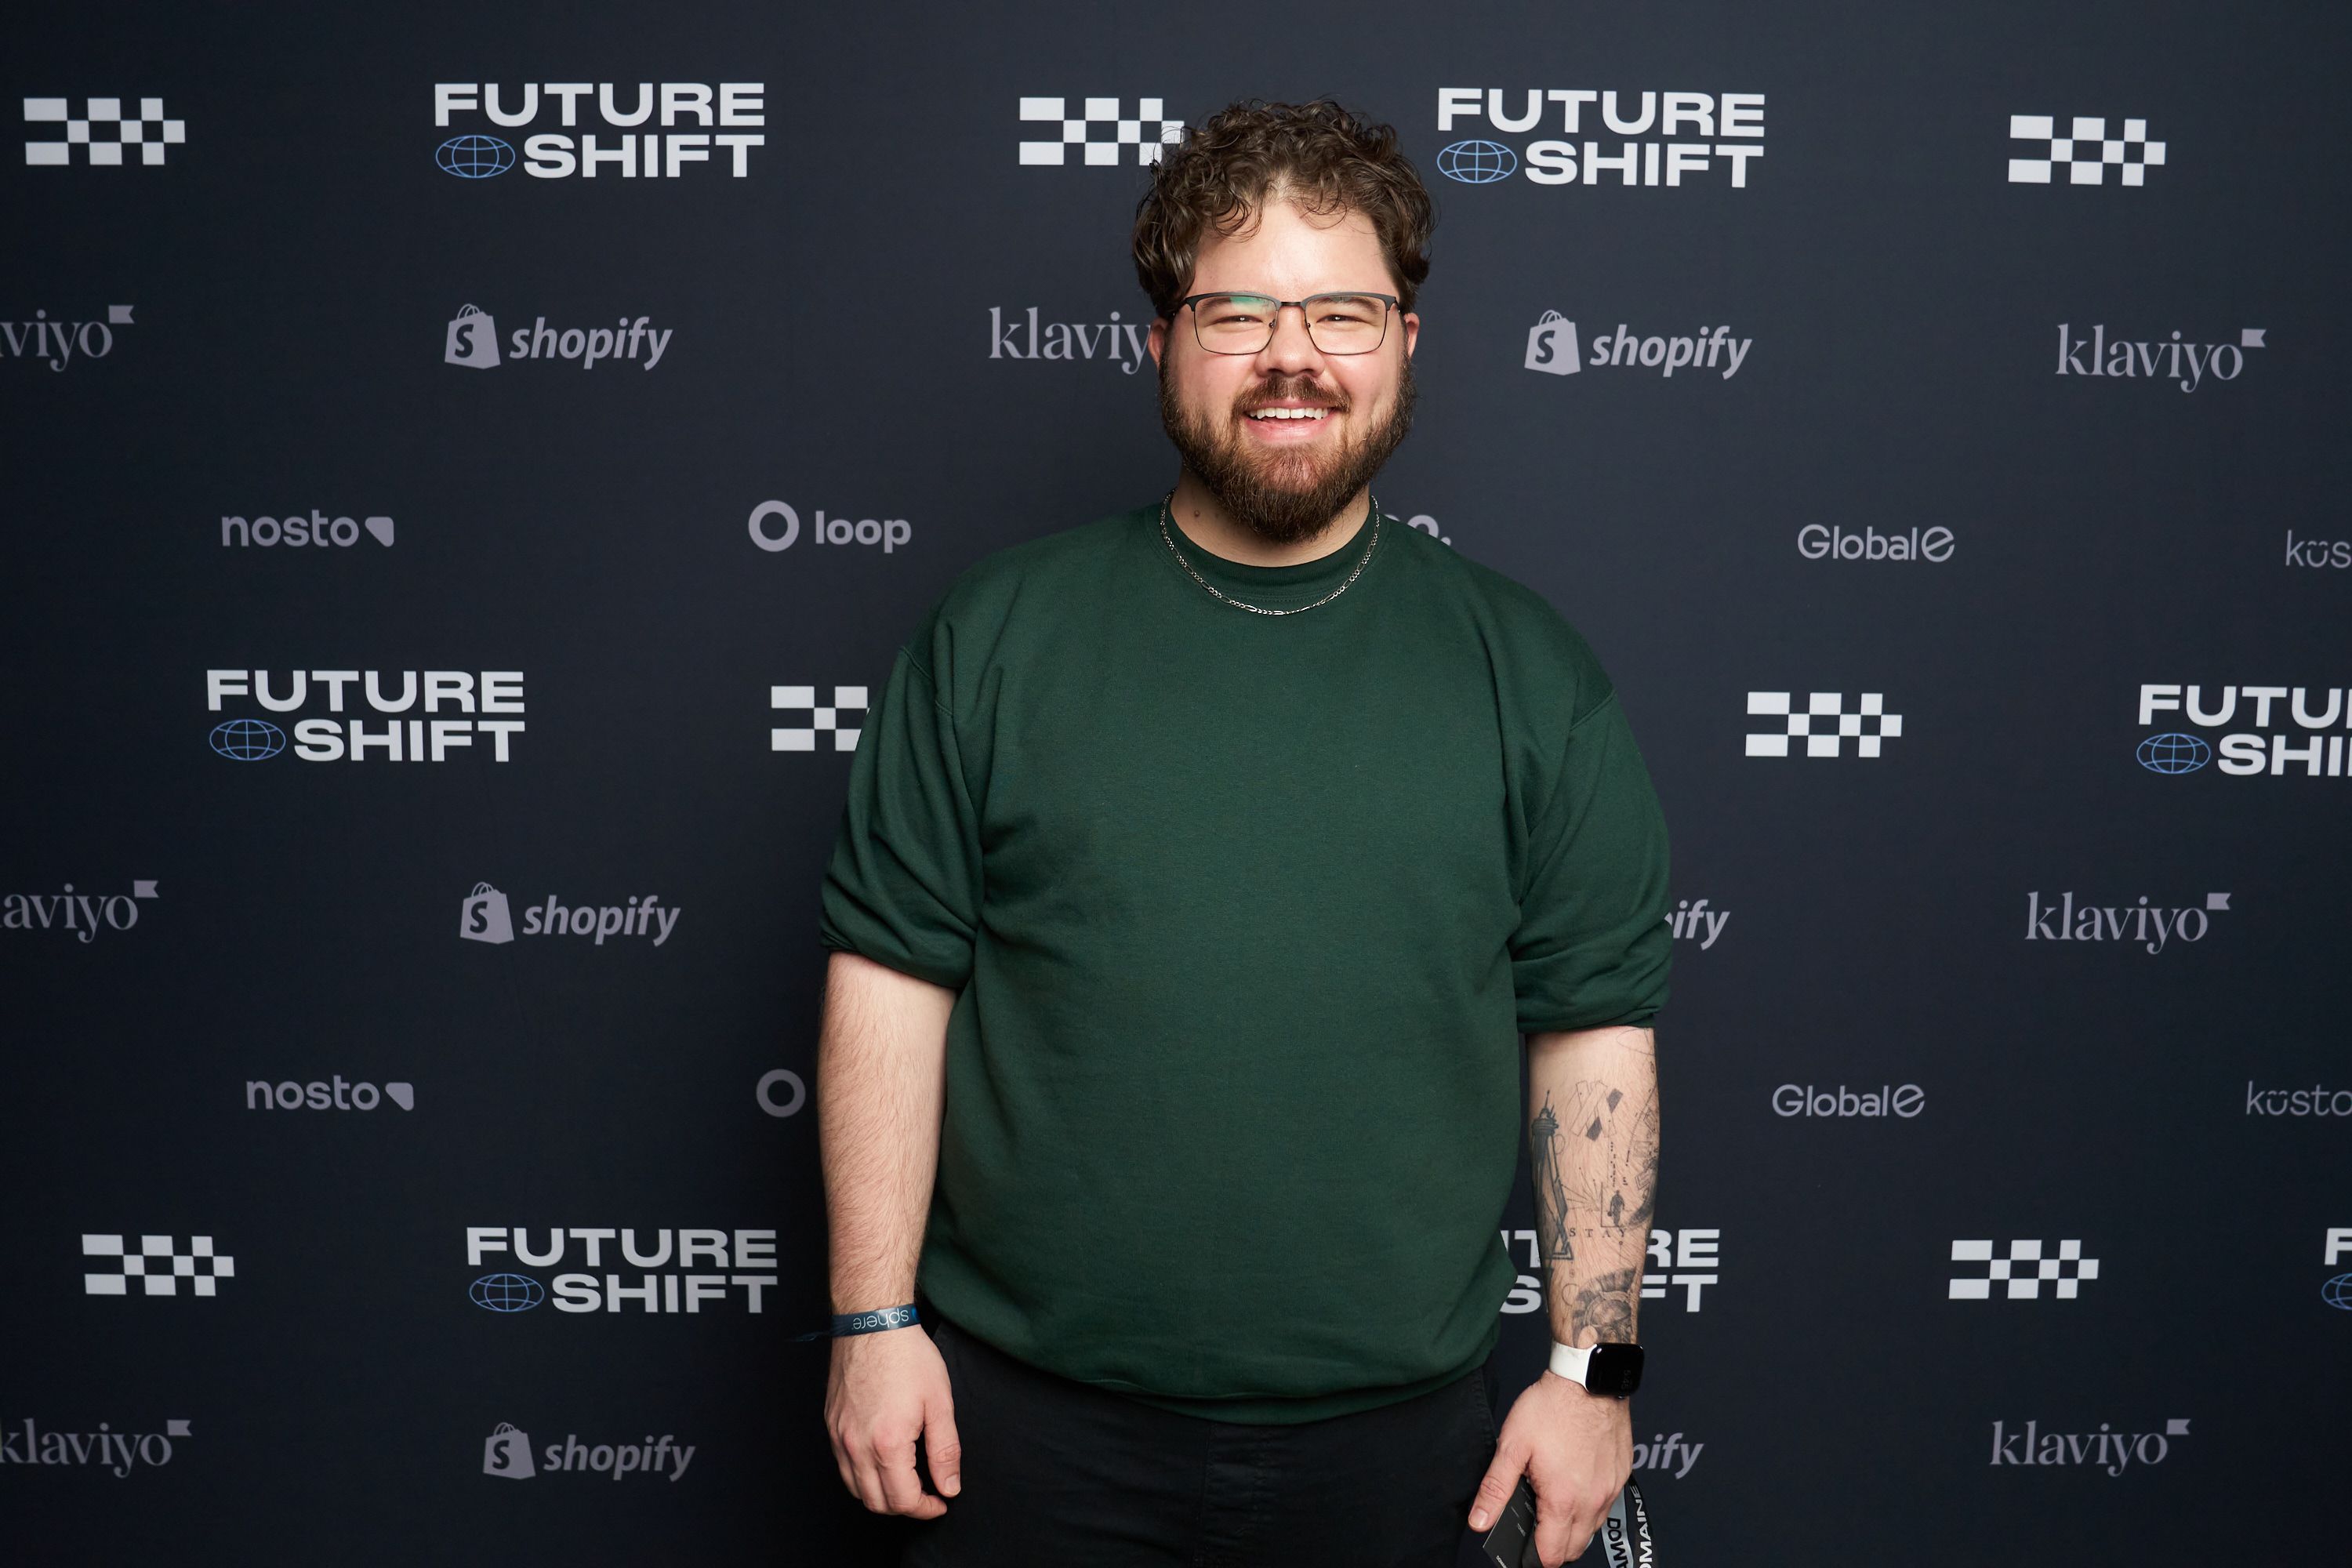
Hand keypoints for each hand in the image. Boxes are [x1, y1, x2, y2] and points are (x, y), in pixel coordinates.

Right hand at [825, 1325, 962, 1517]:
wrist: (872, 1323)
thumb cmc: (908, 1357)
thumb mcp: (939, 1403)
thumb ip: (945, 1451)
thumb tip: (949, 1486)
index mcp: (887, 1444)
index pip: (903, 1501)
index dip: (926, 1509)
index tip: (941, 1501)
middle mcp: (856, 1446)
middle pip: (876, 1503)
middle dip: (904, 1507)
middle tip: (927, 1494)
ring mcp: (839, 1437)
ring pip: (855, 1489)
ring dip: (881, 1495)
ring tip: (905, 1480)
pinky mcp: (831, 1425)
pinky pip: (843, 1466)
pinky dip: (862, 1476)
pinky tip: (882, 1461)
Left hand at [1466, 1371, 1630, 1564]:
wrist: (1588, 1378)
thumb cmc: (1551, 1407)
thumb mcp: (1512, 1446)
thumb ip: (1495, 1488)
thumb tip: (1480, 1521)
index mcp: (1563, 1500)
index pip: (1551, 1555)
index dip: (1533, 1557)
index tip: (1521, 1545)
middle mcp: (1592, 1501)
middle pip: (1574, 1549)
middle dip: (1553, 1547)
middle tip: (1534, 1525)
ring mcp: (1610, 1489)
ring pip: (1592, 1529)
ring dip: (1573, 1529)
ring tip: (1552, 1504)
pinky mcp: (1621, 1475)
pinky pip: (1606, 1505)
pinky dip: (1590, 1507)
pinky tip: (1573, 1486)